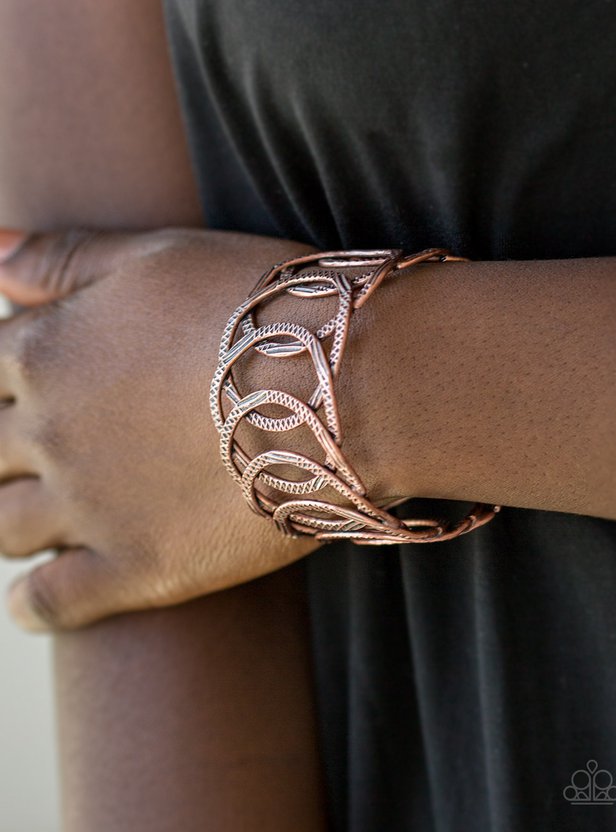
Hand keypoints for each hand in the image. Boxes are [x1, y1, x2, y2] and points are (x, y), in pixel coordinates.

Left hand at [0, 226, 322, 631]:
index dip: (0, 379)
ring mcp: (86, 506)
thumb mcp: (153, 256)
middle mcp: (48, 431)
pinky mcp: (135, 568)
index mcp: (45, 351)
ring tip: (38, 517)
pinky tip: (31, 600)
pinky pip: (50, 603)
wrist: (337, 384)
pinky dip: (30, 605)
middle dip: (0, 452)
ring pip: (5, 527)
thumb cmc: (251, 305)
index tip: (23, 387)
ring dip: (11, 519)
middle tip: (40, 452)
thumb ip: (62, 259)